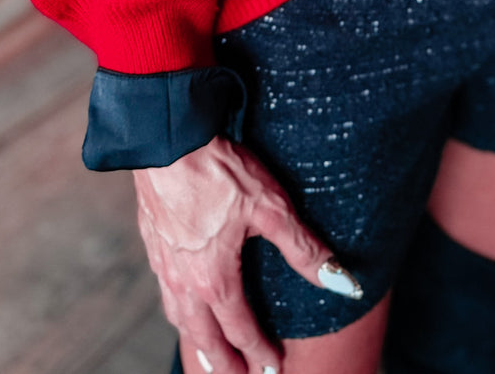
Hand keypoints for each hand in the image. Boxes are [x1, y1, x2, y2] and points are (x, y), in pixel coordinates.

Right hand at [133, 134, 362, 373]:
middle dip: (224, 364)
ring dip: (198, 343)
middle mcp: (184, 282)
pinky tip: (182, 304)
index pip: (240, 329)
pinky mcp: (153, 244)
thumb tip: (341, 282)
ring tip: (209, 355)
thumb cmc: (220, 171)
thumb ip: (304, 249)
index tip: (274, 367)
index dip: (259, 351)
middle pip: (205, 338)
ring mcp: (164, 265)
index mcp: (215, 280)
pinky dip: (178, 313)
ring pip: (179, 319)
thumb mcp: (272, 208)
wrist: (168, 142)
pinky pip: (165, 294)